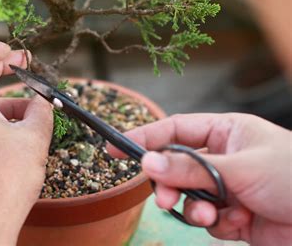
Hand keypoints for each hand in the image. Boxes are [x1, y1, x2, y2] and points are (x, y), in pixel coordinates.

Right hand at [108, 113, 291, 244]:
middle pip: (176, 167)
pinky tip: (233, 224)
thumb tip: (148, 162)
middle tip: (163, 198)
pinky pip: (206, 219)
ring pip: (188, 196)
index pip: (174, 130)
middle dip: (170, 184)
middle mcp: (222, 158)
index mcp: (225, 132)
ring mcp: (227, 188)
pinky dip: (213, 224)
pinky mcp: (233, 216)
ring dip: (193, 208)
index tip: (115, 148)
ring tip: (205, 216)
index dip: (144, 137)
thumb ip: (191, 167)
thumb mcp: (240, 167)